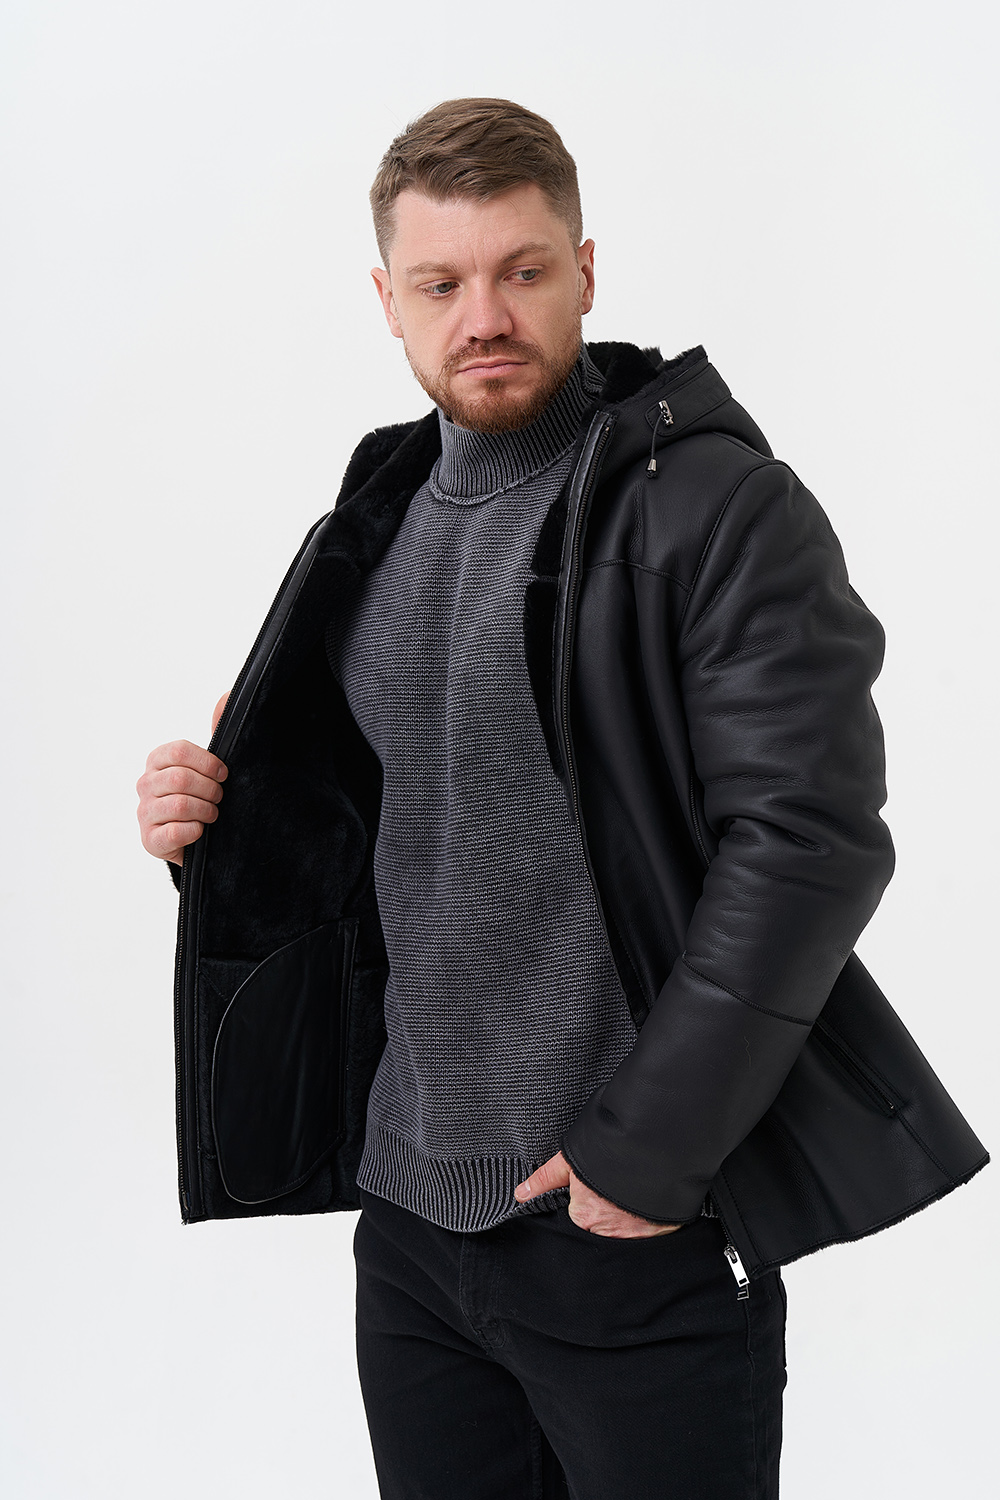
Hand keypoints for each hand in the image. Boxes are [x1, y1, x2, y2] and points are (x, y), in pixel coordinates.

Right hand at [136, 693, 229, 865]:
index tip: (223, 774)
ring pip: (181, 804)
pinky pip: (176, 832)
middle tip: (220, 797)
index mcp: (157, 760)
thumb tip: (225, 698)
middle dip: (210, 789)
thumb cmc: (203, 795)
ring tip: (212, 814)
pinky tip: (200, 831)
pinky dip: (196, 831)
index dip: (208, 762)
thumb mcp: (210, 764)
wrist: (197, 838)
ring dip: (206, 811)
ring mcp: (144, 813)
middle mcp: (145, 784)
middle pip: (181, 778)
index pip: (178, 750)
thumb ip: (218, 730)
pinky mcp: (149, 840)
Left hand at [514, 1150, 680, 1237]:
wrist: (654, 1150)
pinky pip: (647, 1230)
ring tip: (629, 1189)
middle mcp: (607, 1232)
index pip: (578, 1213)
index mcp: (584, 1216)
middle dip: (605, 1208)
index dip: (585, 1196)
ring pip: (624, 1227)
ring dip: (625, 1214)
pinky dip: (645, 1217)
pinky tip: (645, 1199)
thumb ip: (545, 1179)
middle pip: (600, 1222)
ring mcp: (635, 1234)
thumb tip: (520, 1195)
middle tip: (612, 1184)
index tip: (595, 1184)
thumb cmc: (608, 1153)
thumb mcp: (570, 1160)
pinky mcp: (658, 1233)